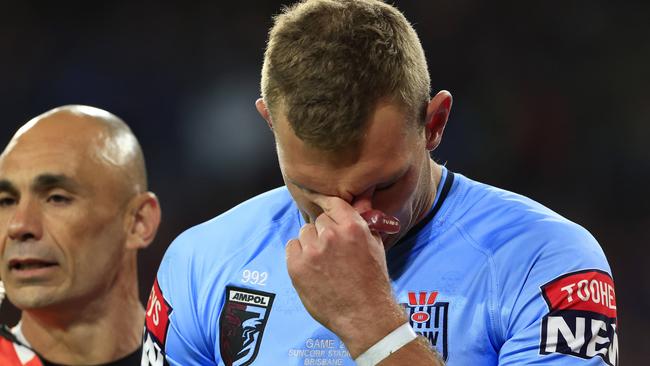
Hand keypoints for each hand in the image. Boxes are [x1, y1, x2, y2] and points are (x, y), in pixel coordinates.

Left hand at [286, 195, 406, 356]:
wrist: (364, 315)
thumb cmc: (372, 281)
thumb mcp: (375, 245)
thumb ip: (364, 221)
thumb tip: (361, 200)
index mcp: (352, 226)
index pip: (333, 203)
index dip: (328, 206)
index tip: (323, 205)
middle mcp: (331, 235)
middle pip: (319, 220)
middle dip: (324, 232)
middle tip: (333, 251)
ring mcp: (312, 251)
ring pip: (305, 232)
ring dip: (311, 243)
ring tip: (323, 263)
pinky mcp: (297, 266)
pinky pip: (292, 247)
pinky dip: (299, 255)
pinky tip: (311, 268)